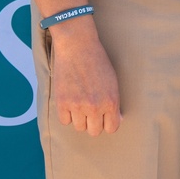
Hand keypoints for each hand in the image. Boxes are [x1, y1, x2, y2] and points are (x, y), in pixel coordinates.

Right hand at [50, 18, 121, 135]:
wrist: (78, 47)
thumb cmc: (98, 62)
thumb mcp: (113, 81)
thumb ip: (114, 102)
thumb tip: (117, 120)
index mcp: (111, 101)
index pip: (112, 127)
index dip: (109, 123)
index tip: (105, 117)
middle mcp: (95, 106)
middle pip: (94, 131)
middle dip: (94, 123)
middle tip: (92, 110)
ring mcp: (77, 106)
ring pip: (79, 127)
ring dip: (80, 119)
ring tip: (81, 103)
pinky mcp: (62, 103)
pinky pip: (65, 121)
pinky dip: (67, 114)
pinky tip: (71, 101)